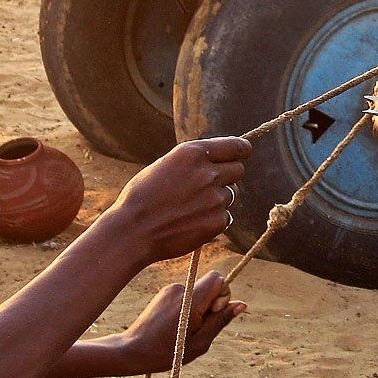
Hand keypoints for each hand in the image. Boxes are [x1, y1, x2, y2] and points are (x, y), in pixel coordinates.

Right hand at [107, 137, 250, 263]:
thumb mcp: (166, 165)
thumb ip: (194, 161)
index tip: (244, 152)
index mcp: (192, 153)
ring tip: (191, 207)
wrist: (133, 231)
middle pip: (238, 170)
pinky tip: (192, 222)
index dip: (241, 150)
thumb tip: (218, 161)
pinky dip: (214, 219)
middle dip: (228, 176)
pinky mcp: (217, 221)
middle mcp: (208, 173)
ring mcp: (215, 198)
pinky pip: (226, 216)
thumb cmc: (143, 196)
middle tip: (209, 186)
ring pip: (232, 195)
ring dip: (218, 199)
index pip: (235, 146)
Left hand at [116, 272, 245, 371]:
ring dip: (199, 307)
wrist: (133, 350)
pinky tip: (175, 324)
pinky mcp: (165, 292)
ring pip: (199, 291)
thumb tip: (242, 304)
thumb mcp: (200, 343)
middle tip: (198, 326)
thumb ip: (221, 321)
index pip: (217, 278)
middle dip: (212, 303)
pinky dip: (188, 307)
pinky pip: (187, 294)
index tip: (211, 315)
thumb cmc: (167, 352)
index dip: (223, 295)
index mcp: (190, 300)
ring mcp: (171, 288)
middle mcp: (180, 288)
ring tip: (183, 329)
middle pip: (210, 283)